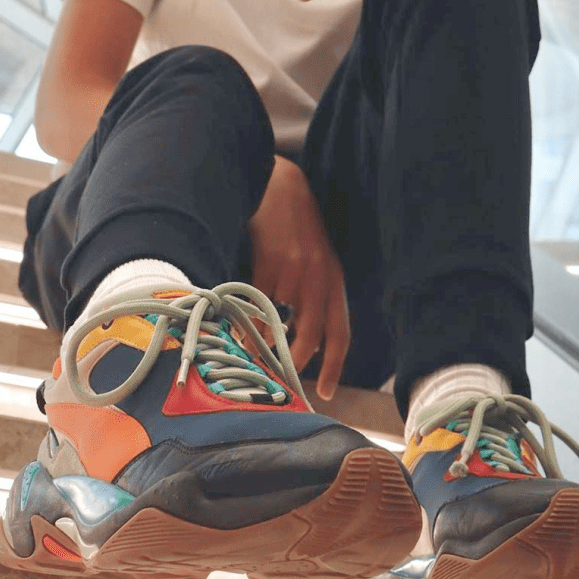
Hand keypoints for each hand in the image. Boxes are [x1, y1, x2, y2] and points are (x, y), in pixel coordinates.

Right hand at [247, 155, 349, 400]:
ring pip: (277, 320)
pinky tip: (238, 323)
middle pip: (310, 335)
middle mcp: (320, 278)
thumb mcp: (315, 262)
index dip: (334, 366)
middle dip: (293, 362)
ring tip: (249, 349)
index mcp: (335, 281)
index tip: (322, 392)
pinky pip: (256, 300)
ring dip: (262, 340)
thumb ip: (312, 298)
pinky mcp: (270, 259)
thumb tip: (297, 343)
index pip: (341, 333)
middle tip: (277, 378)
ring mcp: (295, 269)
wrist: (281, 187)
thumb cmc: (297, 229)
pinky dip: (246, 317)